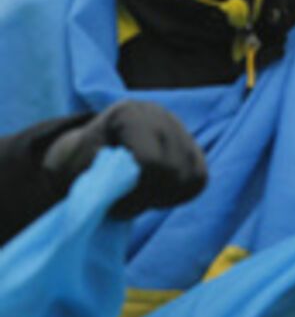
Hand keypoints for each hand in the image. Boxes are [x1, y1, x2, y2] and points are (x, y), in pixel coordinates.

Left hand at [41, 101, 206, 216]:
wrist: (92, 154)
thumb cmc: (80, 162)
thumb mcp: (75, 167)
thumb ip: (97, 177)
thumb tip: (120, 188)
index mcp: (132, 114)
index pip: (150, 161)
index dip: (133, 189)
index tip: (112, 198)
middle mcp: (165, 118)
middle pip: (173, 171)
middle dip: (146, 196)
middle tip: (121, 202)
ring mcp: (185, 134)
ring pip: (190, 178)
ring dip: (162, 196)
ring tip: (136, 194)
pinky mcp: (196, 154)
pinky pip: (197, 183)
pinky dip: (175, 195)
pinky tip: (154, 192)